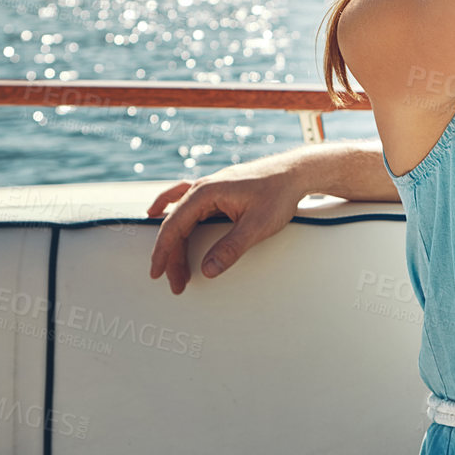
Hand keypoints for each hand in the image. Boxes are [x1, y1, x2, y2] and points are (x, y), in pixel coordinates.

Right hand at [146, 158, 308, 294]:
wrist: (295, 172)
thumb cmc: (278, 193)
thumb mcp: (257, 226)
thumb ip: (231, 248)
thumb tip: (208, 270)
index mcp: (206, 192)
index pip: (174, 225)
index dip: (163, 252)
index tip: (158, 273)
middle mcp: (203, 188)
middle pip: (175, 224)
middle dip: (172, 255)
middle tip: (176, 282)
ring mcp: (210, 188)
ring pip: (180, 216)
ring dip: (175, 241)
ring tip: (173, 266)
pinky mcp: (218, 192)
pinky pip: (187, 203)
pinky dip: (173, 212)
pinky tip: (161, 213)